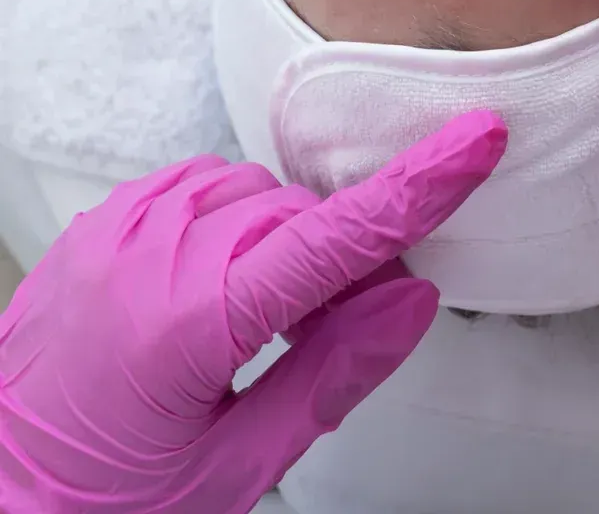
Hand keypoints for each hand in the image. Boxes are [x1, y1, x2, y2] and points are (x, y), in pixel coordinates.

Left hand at [0, 110, 505, 512]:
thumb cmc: (110, 504)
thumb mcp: (234, 469)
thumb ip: (330, 376)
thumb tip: (414, 297)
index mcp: (192, 320)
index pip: (335, 236)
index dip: (419, 184)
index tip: (479, 138)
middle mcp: (153, 250)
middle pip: (300, 215)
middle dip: (342, 260)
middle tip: (342, 331)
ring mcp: (120, 226)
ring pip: (255, 193)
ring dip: (286, 239)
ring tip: (263, 324)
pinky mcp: (101, 220)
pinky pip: (200, 186)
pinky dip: (233, 220)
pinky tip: (221, 283)